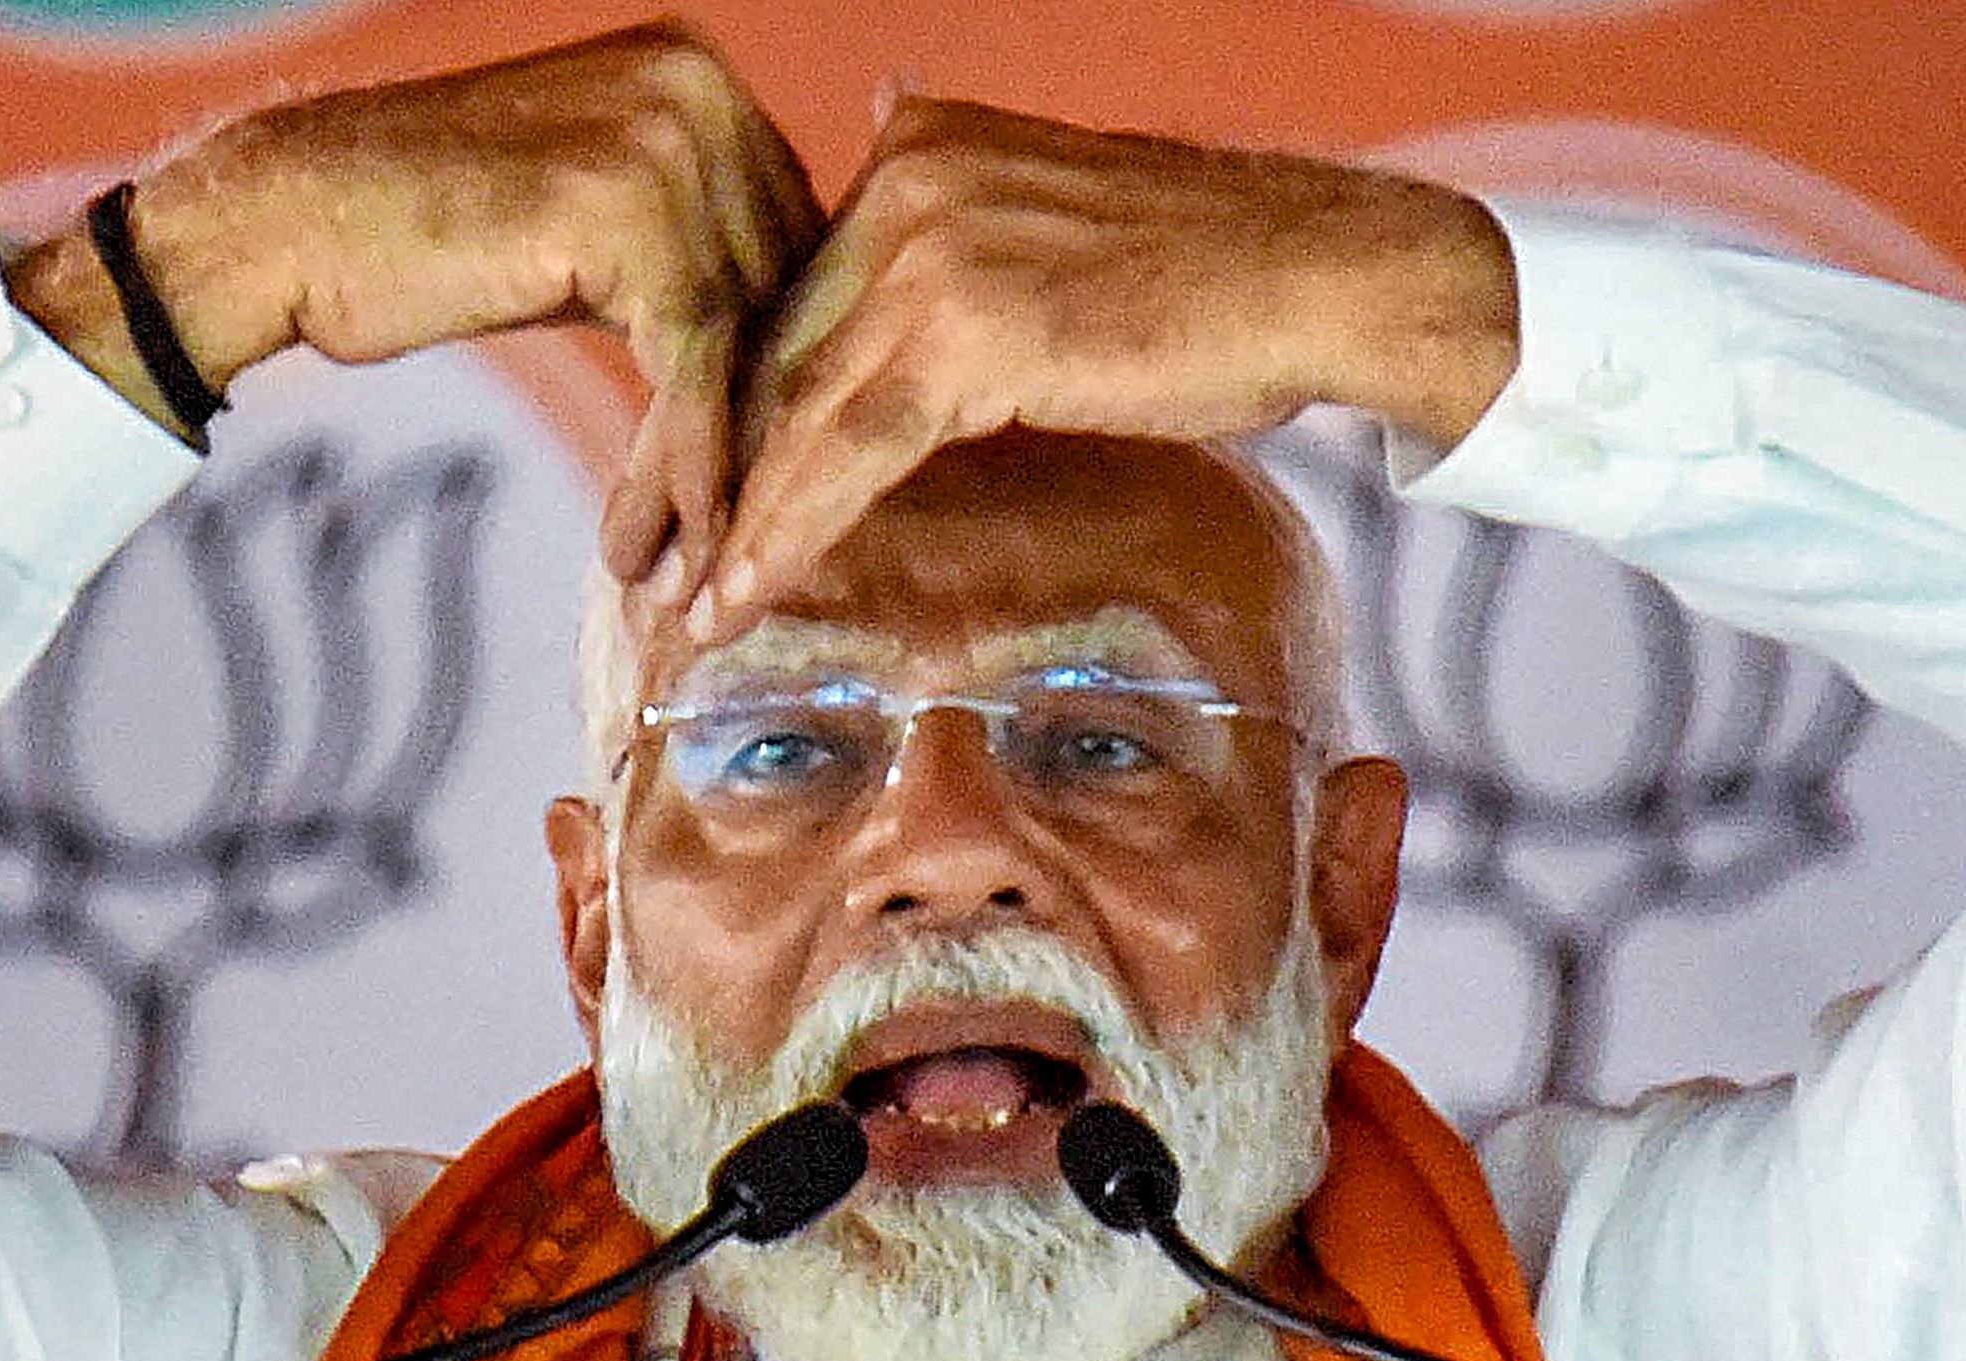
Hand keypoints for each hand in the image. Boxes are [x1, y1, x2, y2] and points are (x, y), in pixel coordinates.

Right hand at [12, 22, 822, 584]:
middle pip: (784, 291)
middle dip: (756, 426)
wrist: (283, 219)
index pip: (791, 236)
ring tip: (677, 565)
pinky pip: (693, 369)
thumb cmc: (418, 235)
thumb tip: (782, 338)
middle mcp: (700, 86)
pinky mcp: (628, 218)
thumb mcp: (580, 223)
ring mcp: (668, 142)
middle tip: (725, 541)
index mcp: (697, 71)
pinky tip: (650, 542)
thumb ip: (685, 247)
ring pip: (743, 343)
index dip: (777, 367)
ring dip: (710, 471)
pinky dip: (679, 468)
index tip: (757, 476)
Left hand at [689, 98, 1517, 640]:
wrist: (1329, 279)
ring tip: (676, 608)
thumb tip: (897, 220)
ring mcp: (932, 246)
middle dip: (697, 470)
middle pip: (771, 348)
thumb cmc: (1216, 285)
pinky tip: (739, 597)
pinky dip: (784, 530)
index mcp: (918, 147)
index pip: (794, 297)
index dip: (727, 408)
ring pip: (793, 408)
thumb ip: (963, 244)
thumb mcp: (1059, 239)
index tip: (671, 493)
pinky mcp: (967, 328)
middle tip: (636, 563)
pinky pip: (848, 448)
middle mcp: (906, 176)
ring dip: (723, 520)